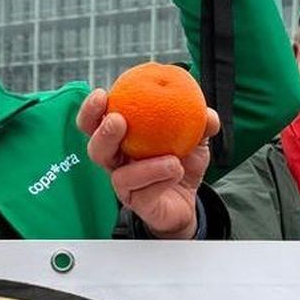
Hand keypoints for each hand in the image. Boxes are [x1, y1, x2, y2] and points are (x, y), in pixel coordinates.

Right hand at [76, 87, 219, 239]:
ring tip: (171, 158)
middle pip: (95, 150)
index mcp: (122, 139)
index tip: (101, 95)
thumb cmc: (181, 161)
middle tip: (116, 120)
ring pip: (120, 177)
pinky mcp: (139, 204)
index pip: (96, 123)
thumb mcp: (195, 137)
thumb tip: (208, 114)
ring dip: (144, 166)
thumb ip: (200, 122)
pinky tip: (176, 170)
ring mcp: (126, 186)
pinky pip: (145, 194)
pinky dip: (162, 179)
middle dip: (102, 134)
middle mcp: (118, 163)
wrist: (189, 198)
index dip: (91, 110)